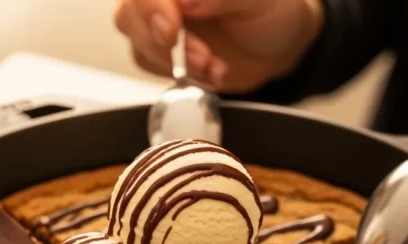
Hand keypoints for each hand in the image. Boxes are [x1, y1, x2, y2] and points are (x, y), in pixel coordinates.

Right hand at [113, 0, 322, 91]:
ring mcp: (157, 17)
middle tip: (202, 57)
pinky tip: (210, 70)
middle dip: (164, 40)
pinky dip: (180, 73)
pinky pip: (150, 63)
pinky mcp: (158, 48)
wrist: (276, 45)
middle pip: (131, 11)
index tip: (172, 29)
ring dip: (176, 61)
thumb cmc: (271, 10)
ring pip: (138, 39)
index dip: (152, 6)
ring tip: (214, 66)